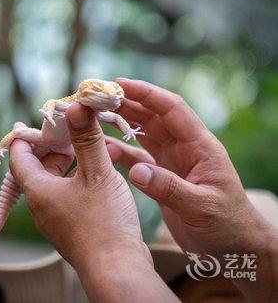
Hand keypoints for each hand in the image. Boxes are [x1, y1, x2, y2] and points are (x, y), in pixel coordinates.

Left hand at [9, 104, 177, 302]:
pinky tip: (94, 173)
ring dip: (67, 161)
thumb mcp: (97, 173)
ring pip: (54, 179)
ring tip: (85, 147)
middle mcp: (41, 205)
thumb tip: (76, 105)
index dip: (27, 134)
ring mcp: (56, 216)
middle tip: (71, 130)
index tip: (43, 119)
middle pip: (37, 166)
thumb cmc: (104, 221)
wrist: (118, 269)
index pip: (19, 155)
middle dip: (52, 145)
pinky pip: (66, 193)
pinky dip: (75, 177)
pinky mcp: (71, 224)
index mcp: (38, 191)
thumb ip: (87, 139)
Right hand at [109, 78, 277, 301]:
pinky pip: (140, 156)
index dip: (147, 94)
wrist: (233, 246)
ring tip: (99, 116)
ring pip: (145, 134)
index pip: (172, 109)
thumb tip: (136, 171)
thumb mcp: (202, 208)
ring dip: (123, 123)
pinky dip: (123, 151)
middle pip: (154, 117)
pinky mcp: (163, 175)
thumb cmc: (227, 226)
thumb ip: (169, 188)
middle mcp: (185, 148)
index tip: (121, 84)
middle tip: (101, 97)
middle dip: (129, 104)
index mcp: (201, 146)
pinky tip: (107, 149)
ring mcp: (173, 161)